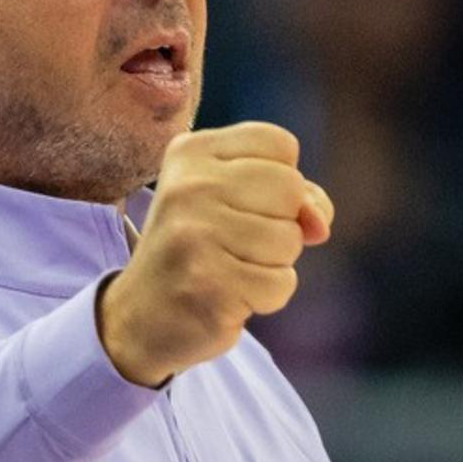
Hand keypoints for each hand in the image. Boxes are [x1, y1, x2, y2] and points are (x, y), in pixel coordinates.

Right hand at [98, 124, 334, 386]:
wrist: (143, 317)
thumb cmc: (203, 250)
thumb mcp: (239, 203)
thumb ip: (294, 196)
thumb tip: (319, 225)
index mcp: (191, 152)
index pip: (280, 144)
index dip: (281, 181)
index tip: (242, 203)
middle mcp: (189, 185)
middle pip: (291, 188)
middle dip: (281, 223)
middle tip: (236, 242)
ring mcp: (196, 234)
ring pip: (290, 238)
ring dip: (274, 263)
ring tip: (232, 268)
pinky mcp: (209, 283)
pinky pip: (280, 284)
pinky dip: (267, 297)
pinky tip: (231, 294)